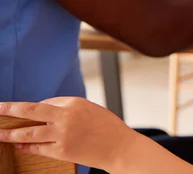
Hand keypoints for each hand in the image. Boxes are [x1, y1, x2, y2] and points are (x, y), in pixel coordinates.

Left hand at [0, 97, 137, 171]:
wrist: (120, 147)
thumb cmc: (108, 127)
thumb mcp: (90, 110)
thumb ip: (69, 109)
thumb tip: (45, 112)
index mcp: (74, 103)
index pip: (46, 102)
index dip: (35, 108)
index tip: (22, 111)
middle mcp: (66, 117)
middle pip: (30, 111)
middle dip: (9, 109)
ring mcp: (62, 135)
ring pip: (29, 133)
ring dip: (10, 133)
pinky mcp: (62, 151)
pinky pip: (38, 148)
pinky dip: (26, 147)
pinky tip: (17, 146)